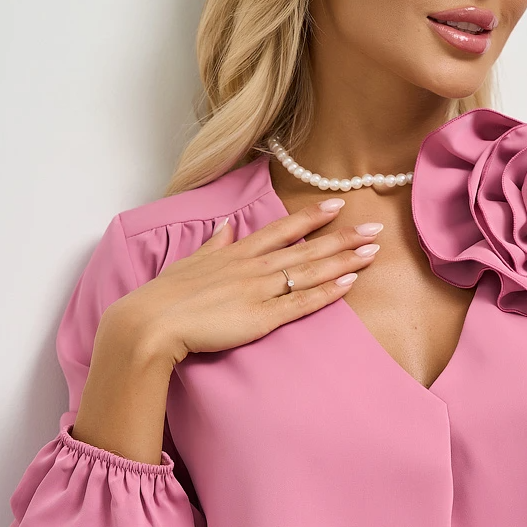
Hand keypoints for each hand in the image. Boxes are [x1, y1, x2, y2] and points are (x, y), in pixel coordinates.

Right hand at [101, 199, 383, 366]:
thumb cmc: (165, 296)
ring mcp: (260, 290)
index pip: (281, 229)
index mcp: (236, 252)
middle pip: (306, 248)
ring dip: (344, 260)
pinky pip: (302, 301)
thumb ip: (213, 245)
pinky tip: (349, 282)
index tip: (337, 204)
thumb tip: (225, 228)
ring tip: (373, 250)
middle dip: (343, 237)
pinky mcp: (262, 317)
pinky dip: (327, 292)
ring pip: (310, 271)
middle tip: (374, 226)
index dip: (311, 217)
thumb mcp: (190, 262)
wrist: (151, 321)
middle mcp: (253, 266)